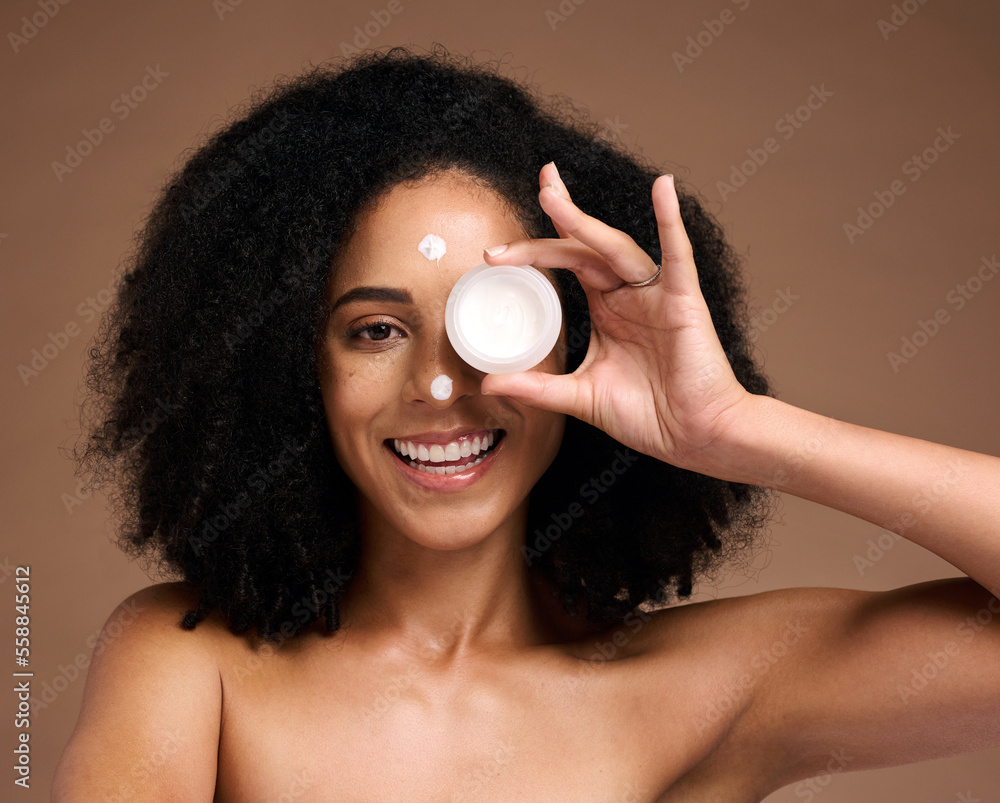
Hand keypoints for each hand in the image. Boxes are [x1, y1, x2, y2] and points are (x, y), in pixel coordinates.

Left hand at [479, 162, 752, 470]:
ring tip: (552, 199)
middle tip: (527, 204)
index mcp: (607, 308)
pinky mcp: (683, 302)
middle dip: (556, 221)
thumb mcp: (580, 397)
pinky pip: (678, 256)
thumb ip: (536, 387)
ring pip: (616, 248)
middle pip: (585, 248)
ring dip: (583, 223)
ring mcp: (655, 294)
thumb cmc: (648, 415)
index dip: (539, 242)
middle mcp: (629, 294)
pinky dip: (671, 223)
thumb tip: (487, 384)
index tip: (501, 241)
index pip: (569, 260)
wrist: (693, 437)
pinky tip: (662, 189)